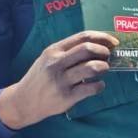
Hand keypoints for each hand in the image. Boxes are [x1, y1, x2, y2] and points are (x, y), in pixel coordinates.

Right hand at [0, 32, 118, 130]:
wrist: (23, 101)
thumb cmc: (42, 77)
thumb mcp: (49, 58)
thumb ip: (70, 51)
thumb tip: (100, 45)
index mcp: (54, 50)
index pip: (83, 37)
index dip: (103, 37)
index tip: (113, 42)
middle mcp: (56, 63)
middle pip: (88, 49)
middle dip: (104, 51)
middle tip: (108, 57)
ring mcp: (61, 80)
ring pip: (92, 68)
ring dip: (104, 67)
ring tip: (103, 70)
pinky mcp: (66, 97)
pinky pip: (91, 88)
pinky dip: (100, 85)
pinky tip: (98, 85)